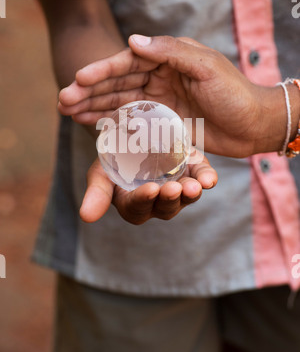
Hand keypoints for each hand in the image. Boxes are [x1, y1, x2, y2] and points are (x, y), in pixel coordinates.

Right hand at [59, 35, 288, 156]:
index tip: (78, 78)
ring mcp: (160, 100)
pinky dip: (111, 121)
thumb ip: (170, 52)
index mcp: (169, 58)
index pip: (129, 62)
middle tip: (62, 100)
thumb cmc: (234, 92)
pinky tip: (91, 123)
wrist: (253, 125)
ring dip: (94, 105)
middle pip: (118, 83)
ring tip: (67, 111)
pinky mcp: (162, 122)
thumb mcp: (206, 66)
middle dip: (89, 91)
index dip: (103, 71)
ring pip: (120, 101)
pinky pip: (131, 120)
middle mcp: (160, 77)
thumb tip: (133, 39)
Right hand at [80, 151, 216, 223]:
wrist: (134, 134)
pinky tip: (210, 179)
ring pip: (186, 197)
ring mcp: (178, 186)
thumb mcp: (101, 171)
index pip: (137, 208)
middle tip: (173, 189)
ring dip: (190, 193)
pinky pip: (203, 178)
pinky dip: (207, 178)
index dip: (142, 201)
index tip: (149, 189)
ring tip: (194, 187)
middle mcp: (158, 200)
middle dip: (169, 200)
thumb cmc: (114, 157)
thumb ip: (97, 192)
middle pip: (165, 208)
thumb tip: (85, 217)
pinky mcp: (193, 171)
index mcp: (133, 202)